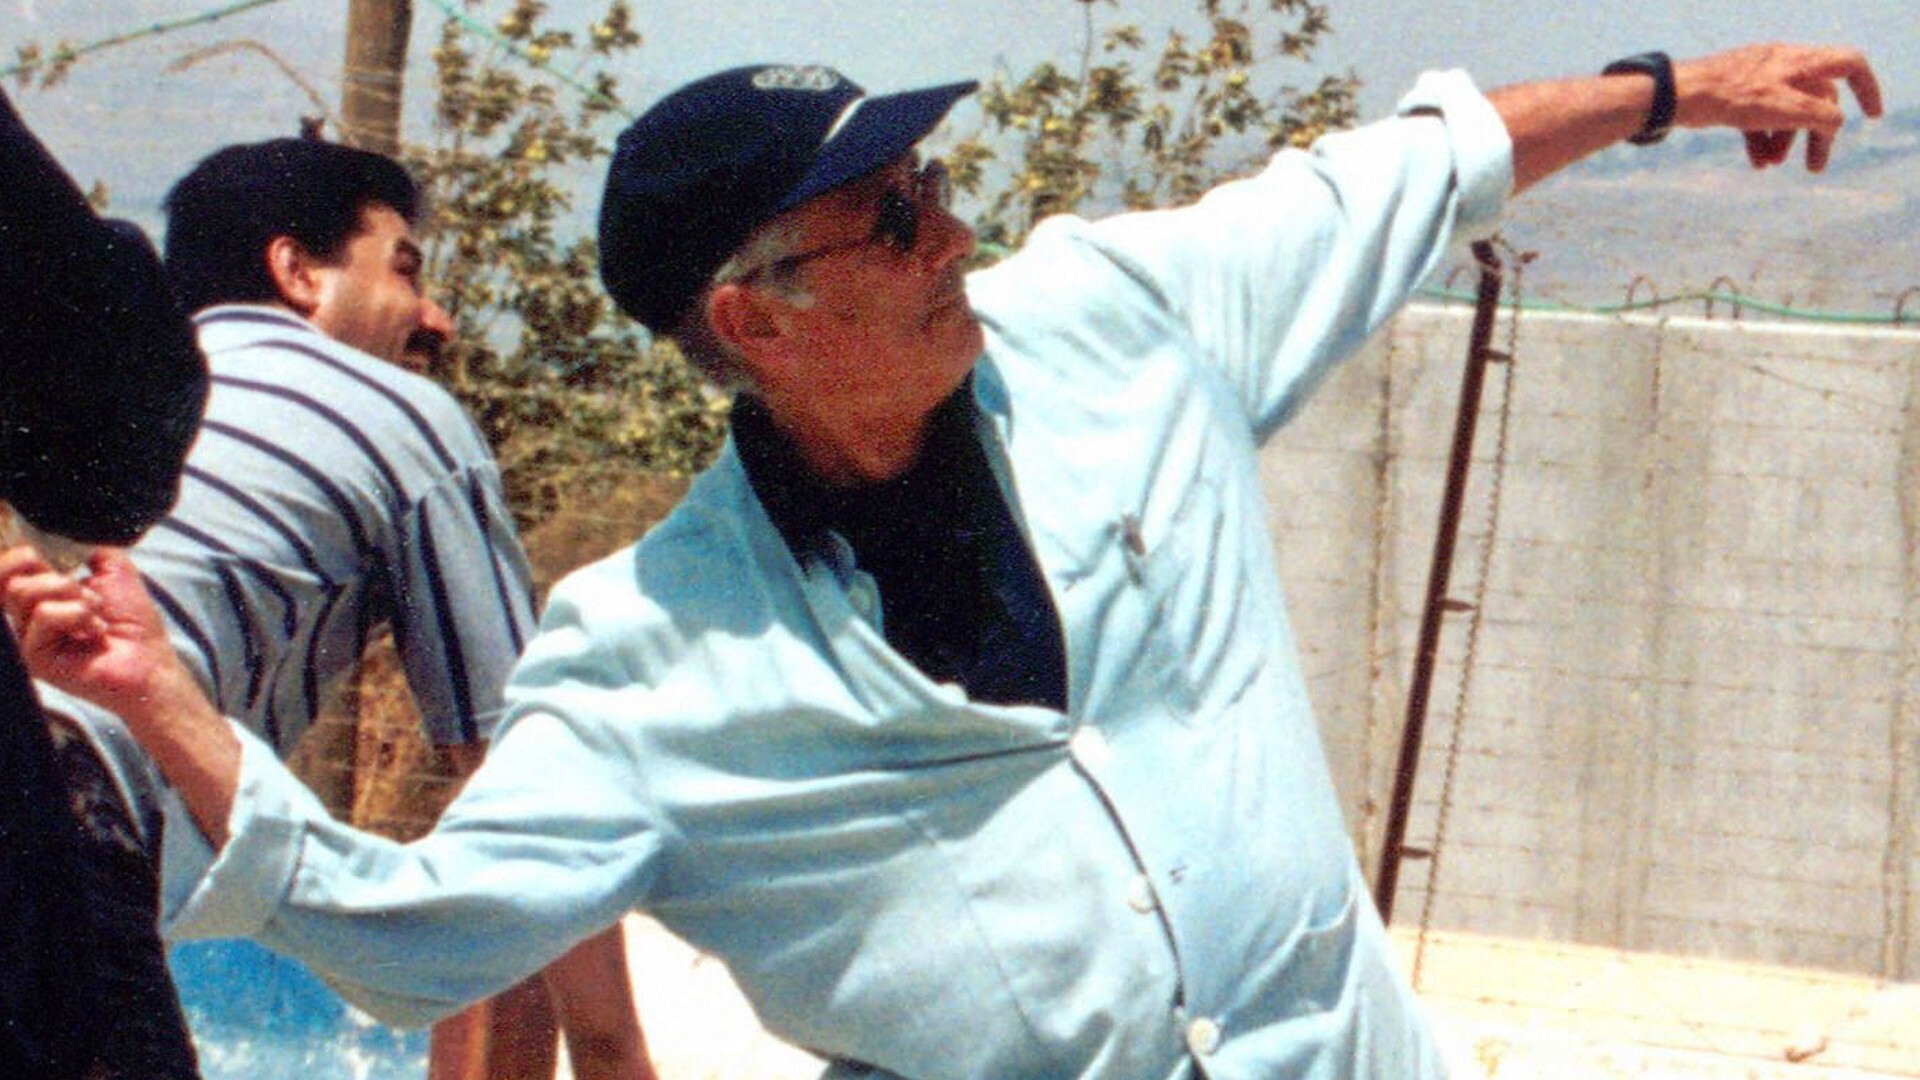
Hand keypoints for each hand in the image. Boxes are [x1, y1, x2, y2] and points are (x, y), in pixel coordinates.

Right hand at [0, 544, 186, 719]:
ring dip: (71, 593)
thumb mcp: (112, 568)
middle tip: (83, 587)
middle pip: (7, 575)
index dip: (18, 554)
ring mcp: (26, 637)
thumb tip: (59, 530)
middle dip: (53, 573)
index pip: (5, 568)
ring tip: (95, 610)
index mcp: (37, 596)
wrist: (149, 658)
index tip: (45, 554)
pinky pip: (44, 615)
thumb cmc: (132, 620)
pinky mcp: (33, 656)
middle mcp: (24, 616)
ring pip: (23, 591)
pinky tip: (95, 631)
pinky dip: (77, 614)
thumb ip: (84, 546)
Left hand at [1673, 44, 1882, 170]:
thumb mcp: (1786, 108)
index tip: (1872, 116)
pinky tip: (1758, 163)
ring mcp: (1759, 81)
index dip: (1866, 89)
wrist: (1678, 95)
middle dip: (1817, 134)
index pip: (1849, 66)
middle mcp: (1783, 67)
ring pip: (1786, 113)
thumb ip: (1819, 114)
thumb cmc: (1732, 96)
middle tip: (1815, 168)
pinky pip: (1760, 119)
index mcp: (1801, 62)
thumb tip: (1835, 124)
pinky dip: (1762, 140)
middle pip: (1816, 100)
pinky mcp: (1737, 96)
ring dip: (1785, 141)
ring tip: (1772, 165)